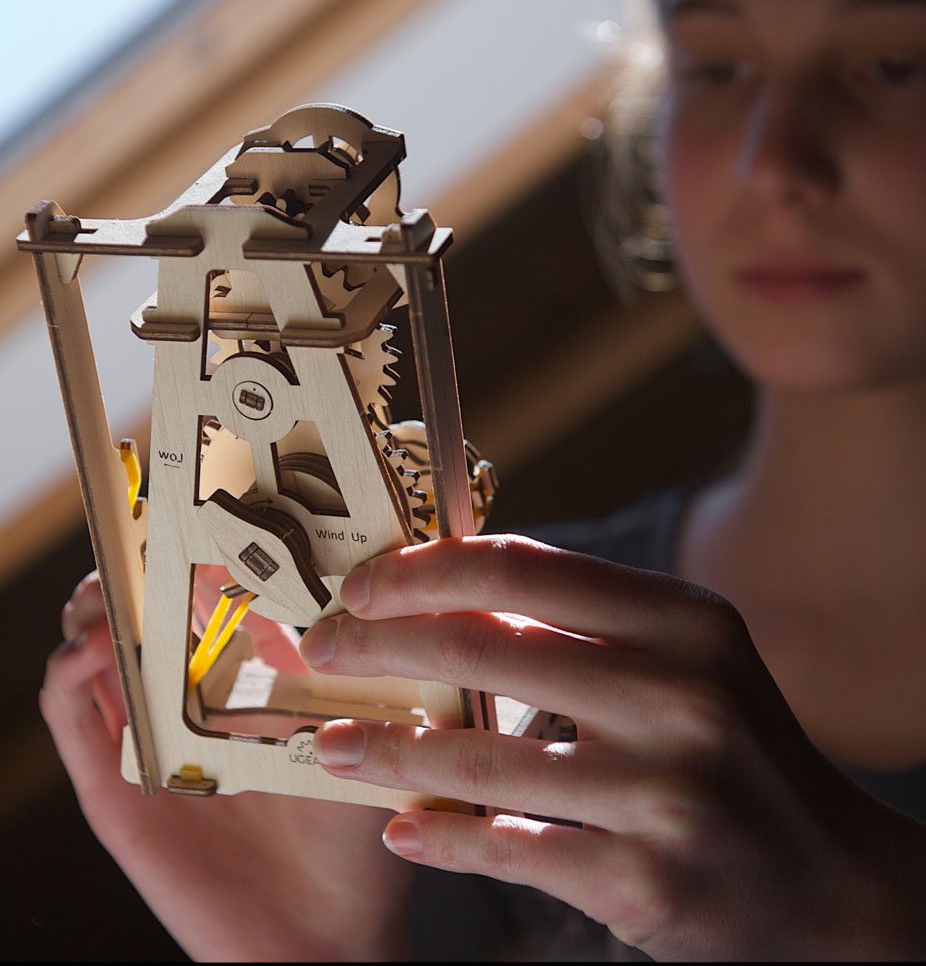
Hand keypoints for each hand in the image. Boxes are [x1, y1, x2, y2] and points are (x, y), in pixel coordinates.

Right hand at [42, 571, 414, 961]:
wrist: (323, 926)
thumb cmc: (352, 820)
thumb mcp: (355, 716)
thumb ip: (338, 651)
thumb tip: (328, 563)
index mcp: (245, 676)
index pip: (200, 592)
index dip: (189, 543)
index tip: (194, 502)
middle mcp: (188, 700)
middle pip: (136, 610)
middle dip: (133, 566)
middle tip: (147, 538)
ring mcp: (144, 738)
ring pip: (91, 650)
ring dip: (94, 608)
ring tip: (119, 591)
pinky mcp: (111, 784)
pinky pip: (68, 713)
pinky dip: (71, 671)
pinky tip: (102, 649)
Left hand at [300, 536, 925, 960]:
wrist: (833, 877)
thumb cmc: (740, 747)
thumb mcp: (688, 656)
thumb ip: (588, 616)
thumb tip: (459, 580)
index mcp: (683, 621)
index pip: (522, 568)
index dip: (425, 568)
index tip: (364, 582)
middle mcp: (679, 695)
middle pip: (484, 647)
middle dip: (379, 643)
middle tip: (322, 648)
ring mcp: (664, 792)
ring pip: (482, 756)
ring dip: (385, 748)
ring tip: (330, 744)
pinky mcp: (644, 881)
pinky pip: (509, 849)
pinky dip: (441, 834)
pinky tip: (401, 824)